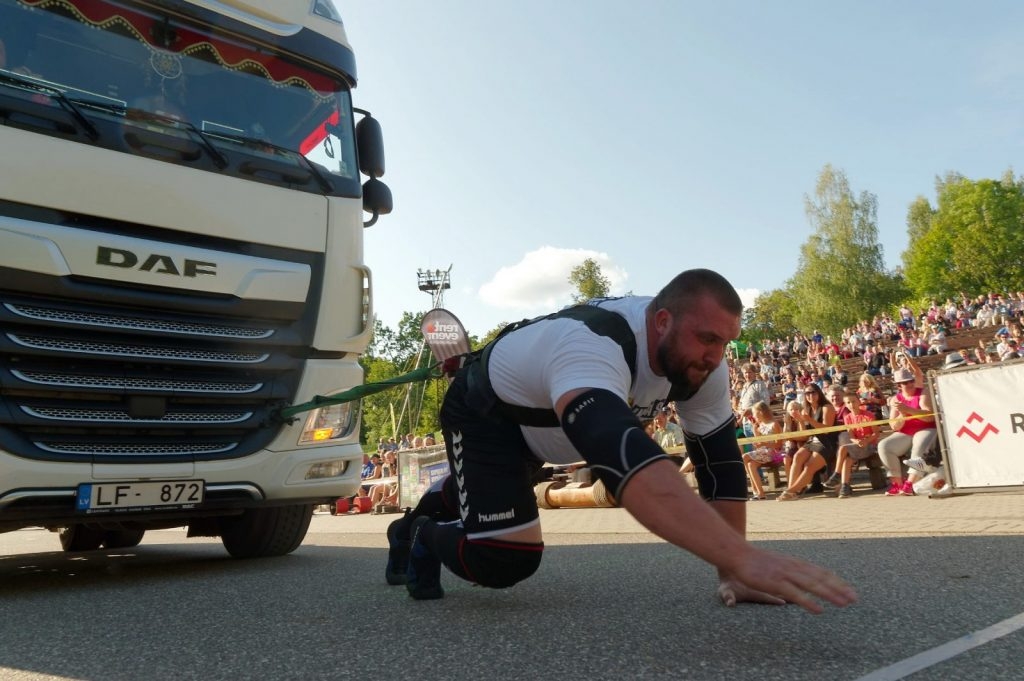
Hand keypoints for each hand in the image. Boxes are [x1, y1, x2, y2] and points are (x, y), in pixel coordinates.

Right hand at [720, 547, 856, 613]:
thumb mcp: (779, 563)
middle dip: (839, 588)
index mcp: (795, 563)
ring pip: (813, 585)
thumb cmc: (756, 560)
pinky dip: (809, 602)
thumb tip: (803, 577)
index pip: (821, 572)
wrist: (738, 554)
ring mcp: (785, 574)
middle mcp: (794, 567)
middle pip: (821, 578)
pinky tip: (819, 610)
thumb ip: (792, 570)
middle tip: (854, 598)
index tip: (850, 590)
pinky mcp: (775, 583)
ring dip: (830, 594)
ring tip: (844, 603)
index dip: (837, 581)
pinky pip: (795, 594)